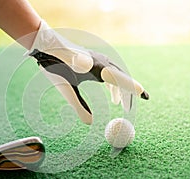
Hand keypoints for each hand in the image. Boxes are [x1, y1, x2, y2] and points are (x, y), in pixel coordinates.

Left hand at [28, 21, 148, 124]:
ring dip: (119, 89)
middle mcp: (100, 61)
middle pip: (120, 77)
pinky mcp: (91, 60)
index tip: (145, 95)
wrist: (45, 45)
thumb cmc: (54, 65)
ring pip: (115, 75)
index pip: (119, 79)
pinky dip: (111, 83)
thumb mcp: (64, 87)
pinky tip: (109, 90)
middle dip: (128, 92)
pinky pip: (107, 72)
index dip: (132, 87)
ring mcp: (97, 59)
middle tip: (133, 106)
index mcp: (96, 67)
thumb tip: (89, 123)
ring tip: (119, 104)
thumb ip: (77, 104)